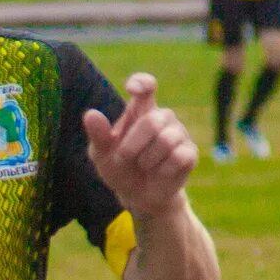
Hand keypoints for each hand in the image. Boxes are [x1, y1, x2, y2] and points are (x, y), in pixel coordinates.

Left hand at [81, 74, 199, 218]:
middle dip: (132, 146)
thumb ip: (98, 135)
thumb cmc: (119, 168)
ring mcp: (179, 133)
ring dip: (146, 160)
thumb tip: (90, 114)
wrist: (137, 196)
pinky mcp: (190, 152)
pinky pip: (178, 157)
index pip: (146, 85)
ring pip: (166, 140)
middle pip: (151, 121)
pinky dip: (162, 170)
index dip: (141, 83)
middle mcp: (162, 117)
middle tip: (124, 158)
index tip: (132, 89)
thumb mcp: (101, 154)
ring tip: (144, 166)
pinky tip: (160, 172)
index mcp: (140, 110)